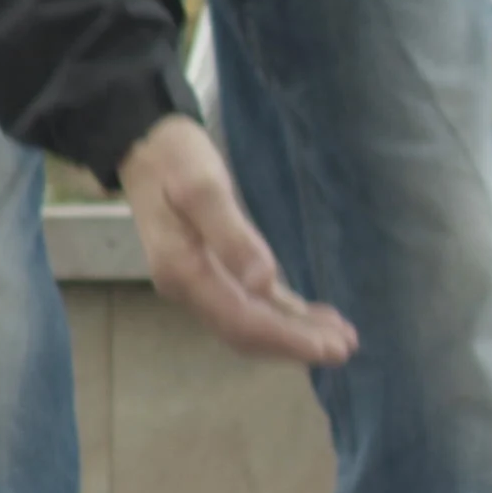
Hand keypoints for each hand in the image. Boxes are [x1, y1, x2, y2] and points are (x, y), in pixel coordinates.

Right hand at [118, 115, 357, 366]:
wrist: (144, 144)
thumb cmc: (173, 158)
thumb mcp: (203, 187)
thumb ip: (232, 235)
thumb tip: (263, 283)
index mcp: (184, 272)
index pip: (242, 321)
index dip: (287, 339)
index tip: (328, 348)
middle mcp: (190, 287)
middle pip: (248, 331)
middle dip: (297, 344)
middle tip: (347, 348)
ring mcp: (200, 281)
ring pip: (252, 321)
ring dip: (295, 333)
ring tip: (341, 338)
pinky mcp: (212, 270)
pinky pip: (251, 303)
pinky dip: (284, 314)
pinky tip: (313, 317)